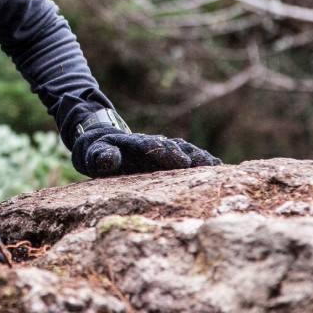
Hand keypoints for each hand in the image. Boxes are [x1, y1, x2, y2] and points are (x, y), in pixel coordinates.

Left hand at [71, 119, 221, 177]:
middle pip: (171, 146)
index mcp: (132, 144)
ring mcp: (163, 150)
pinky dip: (203, 161)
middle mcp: (152, 144)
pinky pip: (189, 157)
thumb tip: (109, 159)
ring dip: (198, 157)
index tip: (178, 161)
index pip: (148, 145)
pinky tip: (218, 168)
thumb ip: (101, 156)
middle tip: (196, 166)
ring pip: (184, 150)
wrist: (104, 145)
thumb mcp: (94, 154)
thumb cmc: (98, 153)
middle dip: (183, 155)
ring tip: (213, 167)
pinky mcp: (170, 158)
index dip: (160, 151)